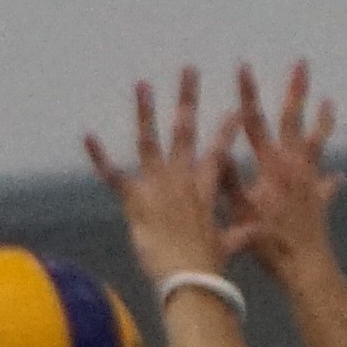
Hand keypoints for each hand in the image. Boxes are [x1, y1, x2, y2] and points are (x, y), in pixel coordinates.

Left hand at [84, 69, 235, 285]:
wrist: (189, 276)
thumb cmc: (208, 265)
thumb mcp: (228, 245)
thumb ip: (240, 235)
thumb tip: (258, 235)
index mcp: (204, 187)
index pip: (219, 151)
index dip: (227, 129)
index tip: (235, 109)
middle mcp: (182, 179)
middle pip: (185, 130)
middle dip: (186, 98)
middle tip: (188, 70)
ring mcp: (158, 186)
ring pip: (150, 141)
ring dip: (145, 111)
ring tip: (142, 84)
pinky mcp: (136, 201)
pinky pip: (114, 175)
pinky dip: (99, 157)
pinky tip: (88, 136)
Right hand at [215, 62, 340, 275]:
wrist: (305, 265)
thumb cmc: (269, 240)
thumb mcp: (239, 210)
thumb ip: (228, 179)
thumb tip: (216, 150)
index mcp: (270, 165)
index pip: (255, 121)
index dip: (248, 93)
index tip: (243, 67)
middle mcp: (293, 165)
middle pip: (294, 120)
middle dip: (296, 91)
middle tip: (301, 64)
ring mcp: (310, 179)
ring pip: (317, 142)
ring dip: (322, 120)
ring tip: (328, 101)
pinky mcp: (321, 198)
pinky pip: (327, 185)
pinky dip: (330, 180)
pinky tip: (337, 177)